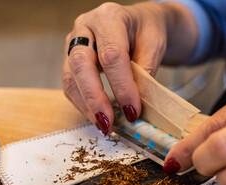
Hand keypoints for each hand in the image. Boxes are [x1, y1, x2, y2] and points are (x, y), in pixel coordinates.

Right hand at [62, 2, 196, 134]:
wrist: (137, 23)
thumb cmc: (147, 30)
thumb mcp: (155, 44)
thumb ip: (144, 72)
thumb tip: (133, 106)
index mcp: (109, 17)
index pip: (111, 55)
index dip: (122, 86)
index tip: (132, 111)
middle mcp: (85, 27)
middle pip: (81, 65)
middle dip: (94, 98)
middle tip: (108, 123)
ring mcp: (73, 43)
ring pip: (70, 77)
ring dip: (85, 106)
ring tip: (103, 125)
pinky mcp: (70, 59)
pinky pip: (70, 84)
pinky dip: (82, 104)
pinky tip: (96, 116)